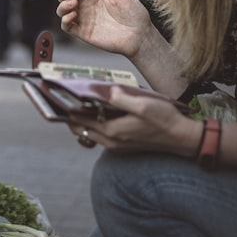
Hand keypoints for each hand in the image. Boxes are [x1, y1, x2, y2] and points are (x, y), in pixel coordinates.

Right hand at [56, 0, 154, 57]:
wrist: (139, 35)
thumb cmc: (133, 12)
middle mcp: (88, 6)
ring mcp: (84, 19)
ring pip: (63, 10)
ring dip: (63, 5)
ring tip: (73, 4)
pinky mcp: (83, 33)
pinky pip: (66, 26)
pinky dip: (64, 20)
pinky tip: (73, 15)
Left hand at [68, 85, 199, 157]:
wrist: (182, 139)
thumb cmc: (165, 120)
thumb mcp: (143, 104)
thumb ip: (121, 98)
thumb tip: (104, 91)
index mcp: (112, 131)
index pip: (79, 120)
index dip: (65, 107)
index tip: (54, 96)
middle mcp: (111, 141)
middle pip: (79, 128)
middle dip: (69, 114)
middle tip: (61, 99)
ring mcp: (116, 145)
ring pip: (89, 133)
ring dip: (82, 120)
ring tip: (78, 103)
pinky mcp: (122, 145)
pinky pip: (100, 135)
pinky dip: (94, 124)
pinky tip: (99, 111)